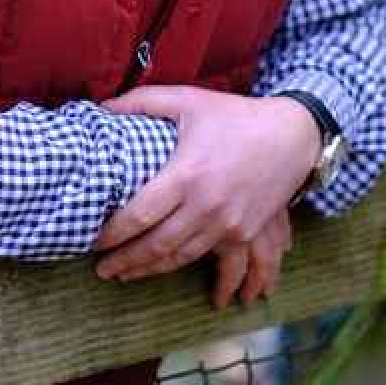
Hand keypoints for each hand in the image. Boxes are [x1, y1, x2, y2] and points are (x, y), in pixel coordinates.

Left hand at [93, 85, 316, 289]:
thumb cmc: (234, 116)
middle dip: (125, 261)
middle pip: (156, 246)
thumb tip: (101, 106)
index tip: (93, 241)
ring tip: (127, 275)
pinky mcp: (244, 232)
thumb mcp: (187, 100)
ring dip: (151, 271)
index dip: (113, 234)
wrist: (292, 135)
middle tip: (101, 271)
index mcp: (186, 175)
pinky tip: (187, 284)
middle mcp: (205, 206)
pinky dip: (199, 275)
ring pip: (181, 258)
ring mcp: (227, 224)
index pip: (139, 216)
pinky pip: (216, 262)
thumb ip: (141, 102)